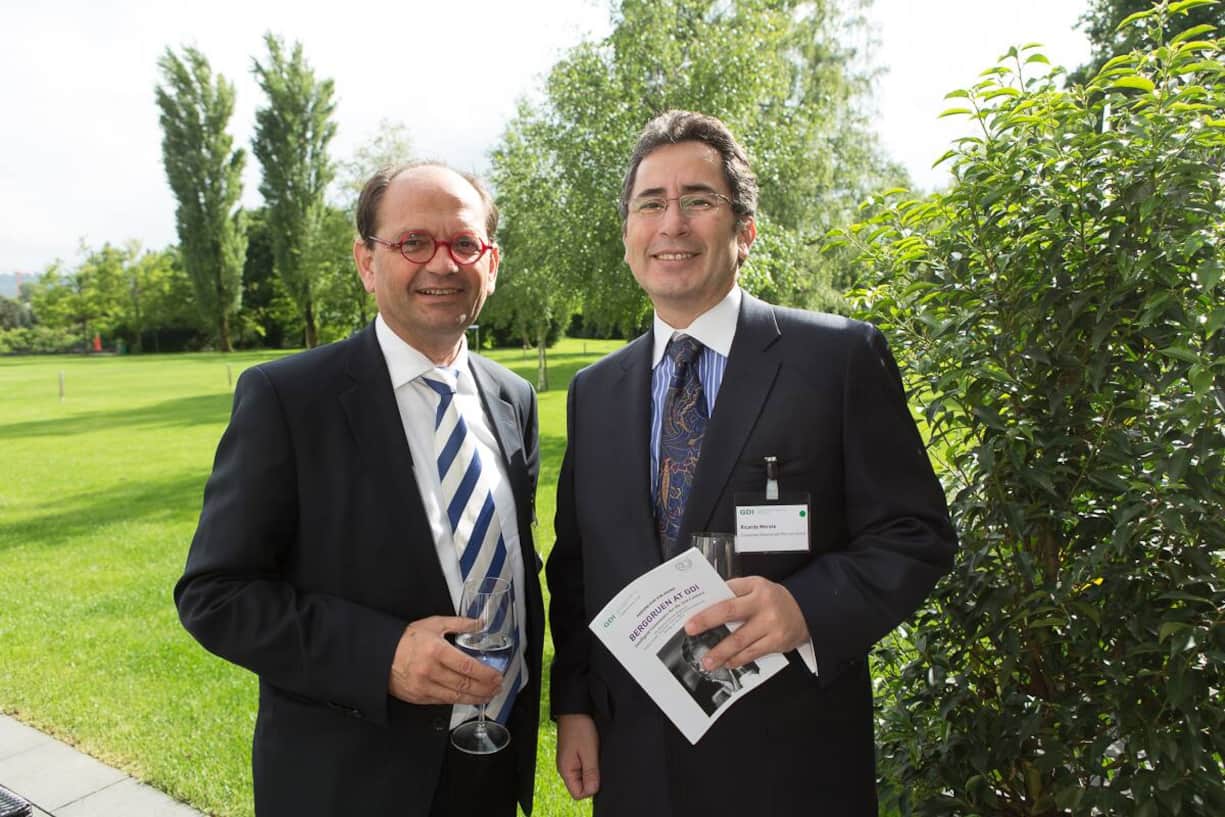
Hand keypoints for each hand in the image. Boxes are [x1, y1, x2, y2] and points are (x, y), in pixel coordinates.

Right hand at [387, 616, 501, 705]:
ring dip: (476, 698)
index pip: (467, 667)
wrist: (379, 654)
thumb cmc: (406, 639)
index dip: (486, 674)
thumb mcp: (434, 624)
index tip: (497, 675)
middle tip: (497, 686)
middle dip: (485, 688)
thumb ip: (460, 623)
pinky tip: (470, 697)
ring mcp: (424, 687)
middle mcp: (430, 671)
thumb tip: (480, 623)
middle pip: (465, 684)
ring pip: (456, 697)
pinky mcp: (419, 697)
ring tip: (489, 694)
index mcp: (436, 650)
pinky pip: (444, 701)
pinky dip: (459, 700)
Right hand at [557, 713, 599, 799]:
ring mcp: (570, 762)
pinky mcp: (575, 755)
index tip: (598, 774)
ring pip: (584, 777)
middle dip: (592, 779)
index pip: (578, 794)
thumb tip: (593, 791)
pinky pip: (584, 767)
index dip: (590, 788)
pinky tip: (595, 753)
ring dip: (592, 770)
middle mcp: (566, 768)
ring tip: (596, 756)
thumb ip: (591, 773)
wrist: (575, 710)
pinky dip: (591, 763)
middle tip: (598, 762)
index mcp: (566, 770)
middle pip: (581, 786)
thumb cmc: (579, 728)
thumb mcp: (588, 752)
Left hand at [683, 576, 809, 670]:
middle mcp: (763, 605)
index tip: (691, 617)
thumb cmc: (773, 599)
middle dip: (708, 623)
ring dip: (721, 652)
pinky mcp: (777, 642)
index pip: (727, 595)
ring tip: (707, 661)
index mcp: (755, 588)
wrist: (805, 611)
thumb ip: (734, 592)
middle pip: (730, 614)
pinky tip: (727, 663)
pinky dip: (738, 660)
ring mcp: (771, 625)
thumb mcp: (756, 587)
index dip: (708, 606)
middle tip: (691, 632)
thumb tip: (707, 603)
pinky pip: (753, 653)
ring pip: (740, 640)